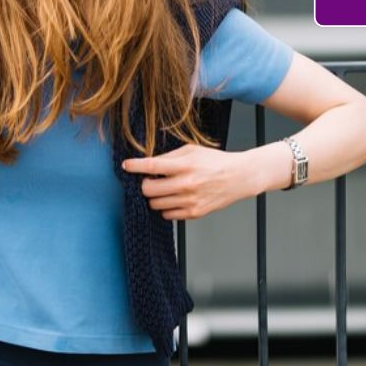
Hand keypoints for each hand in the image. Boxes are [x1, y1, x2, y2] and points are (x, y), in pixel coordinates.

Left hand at [122, 144, 256, 220]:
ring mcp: (190, 201)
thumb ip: (169, 157)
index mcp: (185, 165)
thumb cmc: (216, 162)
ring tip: (164, 189)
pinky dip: (165, 207)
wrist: (239, 177)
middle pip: (148, 190)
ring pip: (155, 204)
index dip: (135, 166)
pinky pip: (167, 215)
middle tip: (150, 180)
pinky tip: (174, 198)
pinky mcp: (194, 213)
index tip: (126, 166)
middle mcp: (186, 184)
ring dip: (155, 197)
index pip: (152, 166)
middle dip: (144, 185)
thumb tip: (148, 163)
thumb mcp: (192, 150)